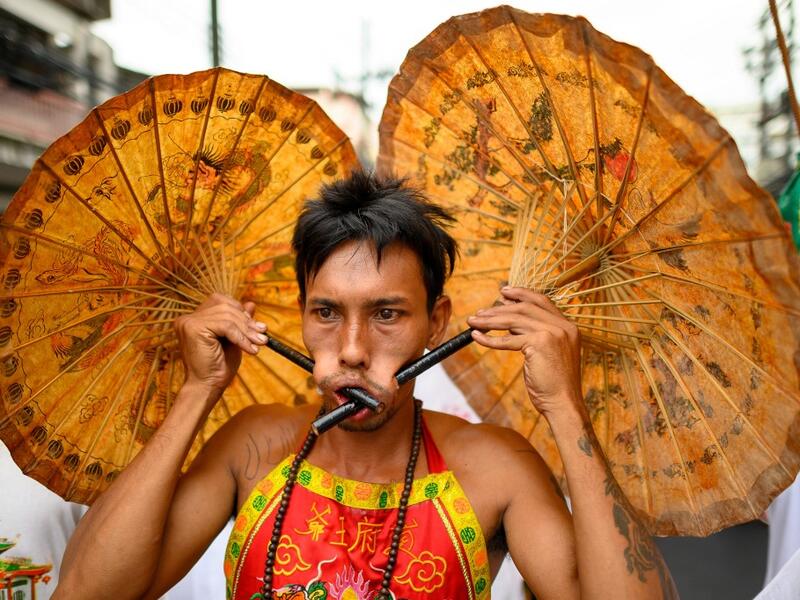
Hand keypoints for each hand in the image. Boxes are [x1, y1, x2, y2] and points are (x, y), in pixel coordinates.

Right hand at [175, 293, 267, 399]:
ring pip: (227, 316)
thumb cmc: (219, 366)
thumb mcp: (233, 339)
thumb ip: (239, 321)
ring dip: (247, 330)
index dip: (240, 311)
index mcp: (194, 319)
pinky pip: (225, 326)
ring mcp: (188, 322)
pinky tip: (250, 350)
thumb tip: (251, 303)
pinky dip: (241, 337)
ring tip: (260, 343)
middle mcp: (188, 318)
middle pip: (225, 307)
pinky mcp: (193, 328)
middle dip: (247, 322)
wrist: (208, 387)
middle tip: (263, 336)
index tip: (257, 327)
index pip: (220, 301)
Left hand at [467, 287, 581, 417]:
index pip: (541, 301)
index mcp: (567, 326)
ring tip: (473, 322)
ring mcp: (552, 333)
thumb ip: (536, 335)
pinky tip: (477, 338)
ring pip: (514, 321)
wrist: (563, 403)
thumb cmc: (554, 383)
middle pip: (524, 308)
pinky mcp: (539, 344)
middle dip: (498, 309)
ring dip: (490, 320)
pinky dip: (490, 338)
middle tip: (479, 313)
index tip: (503, 292)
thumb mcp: (549, 353)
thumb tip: (511, 323)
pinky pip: (508, 339)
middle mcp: (562, 326)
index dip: (521, 294)